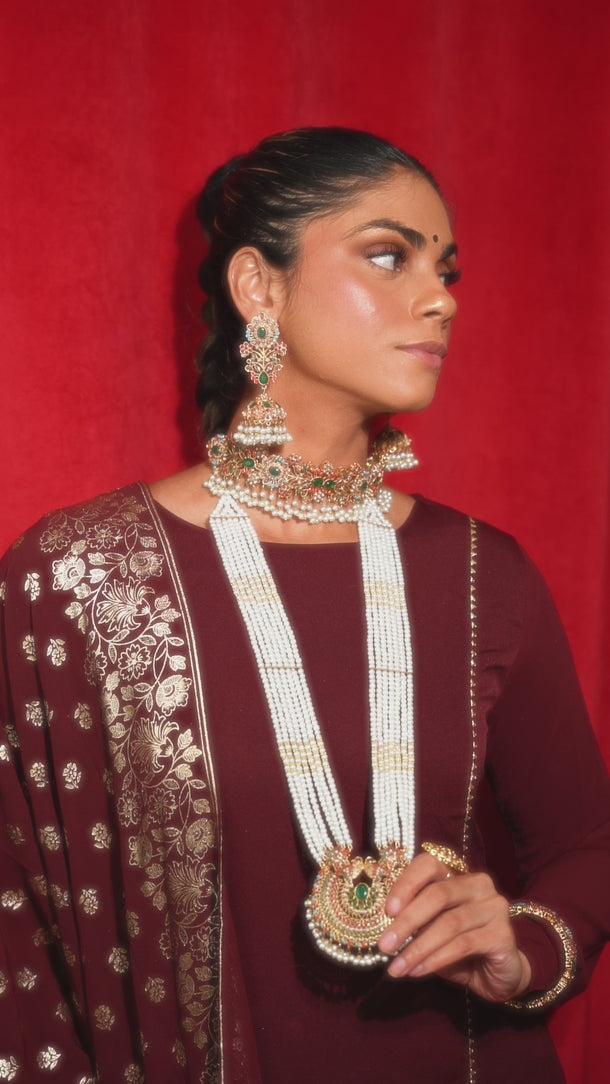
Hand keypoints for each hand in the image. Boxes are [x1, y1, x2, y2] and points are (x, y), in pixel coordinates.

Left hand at [377, 852, 531, 1001]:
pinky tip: (418, 971)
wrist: (498, 976)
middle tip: (384, 945)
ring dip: (418, 948)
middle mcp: (479, 884)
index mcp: (458, 875)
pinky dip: (436, 959)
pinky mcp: (503, 935)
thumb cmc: (460, 950)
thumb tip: (385, 930)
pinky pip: (463, 944)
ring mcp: (494, 908)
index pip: (429, 865)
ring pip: (449, 923)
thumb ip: (416, 924)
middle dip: (407, 921)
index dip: (406, 883)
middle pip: (438, 894)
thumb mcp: (433, 932)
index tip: (387, 910)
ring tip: (397, 967)